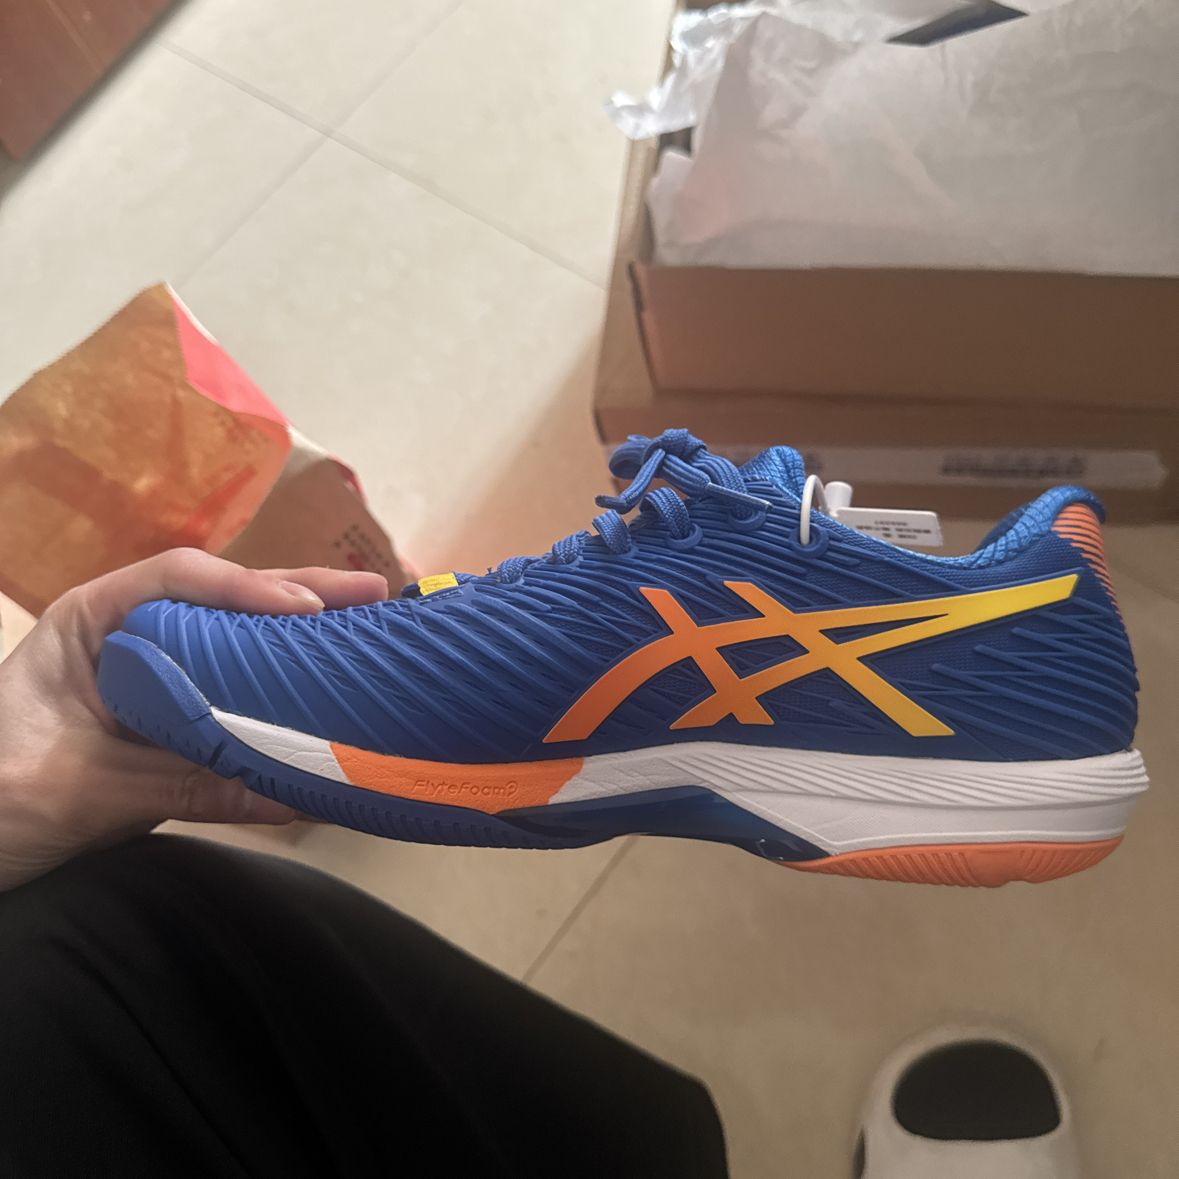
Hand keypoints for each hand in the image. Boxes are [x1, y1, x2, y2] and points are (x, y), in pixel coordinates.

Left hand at [0, 548, 387, 890]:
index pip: (178, 580)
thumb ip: (184, 786)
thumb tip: (292, 796)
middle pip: (224, 600)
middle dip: (300, 593)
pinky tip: (329, 694)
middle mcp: (132, 639)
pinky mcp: (175, 723)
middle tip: (372, 595)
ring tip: (368, 628)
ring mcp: (159, 680)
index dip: (246, 587)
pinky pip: (237, 698)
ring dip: (303, 636)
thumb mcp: (85, 790)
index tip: (304, 609)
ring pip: (238, 642)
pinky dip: (283, 694)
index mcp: (92, 624)